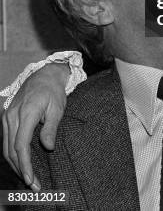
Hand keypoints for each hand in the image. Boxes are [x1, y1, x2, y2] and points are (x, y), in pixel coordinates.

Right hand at [2, 63, 68, 189]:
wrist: (44, 75)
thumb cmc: (53, 91)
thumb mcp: (57, 108)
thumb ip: (51, 128)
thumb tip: (49, 147)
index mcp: (26, 113)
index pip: (21, 145)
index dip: (25, 165)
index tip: (30, 179)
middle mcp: (12, 116)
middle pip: (11, 150)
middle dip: (21, 170)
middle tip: (33, 185)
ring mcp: (7, 116)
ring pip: (6, 148)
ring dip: (16, 165)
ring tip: (28, 179)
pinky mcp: (7, 118)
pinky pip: (6, 141)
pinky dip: (12, 155)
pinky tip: (21, 164)